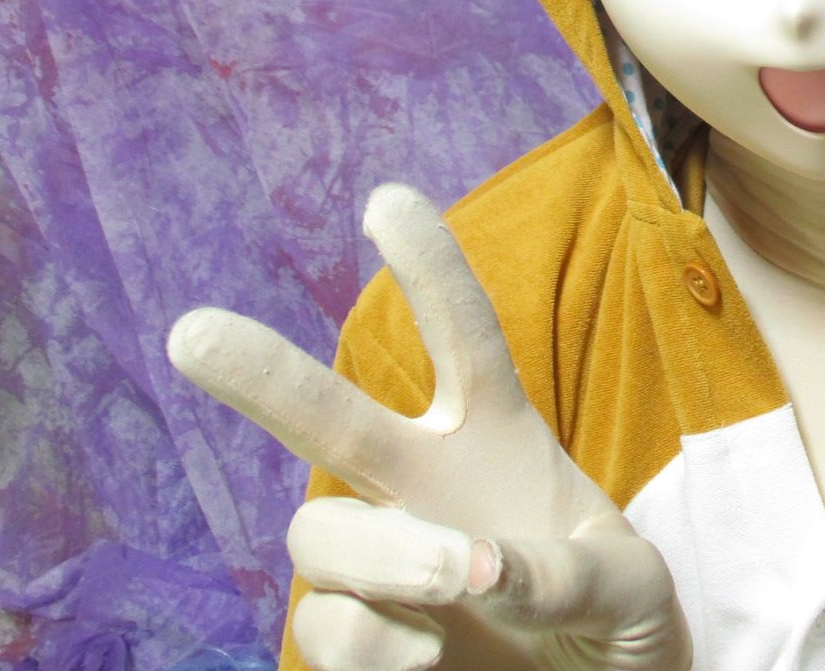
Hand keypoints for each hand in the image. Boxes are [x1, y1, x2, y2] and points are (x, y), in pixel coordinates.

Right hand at [168, 184, 690, 670]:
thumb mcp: (631, 587)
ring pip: (318, 530)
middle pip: (328, 416)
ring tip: (457, 576)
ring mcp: (383, 562)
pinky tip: (430, 651)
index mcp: (494, 435)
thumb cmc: (620, 622)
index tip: (387, 199)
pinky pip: (326, 625)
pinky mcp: (360, 640)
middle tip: (193, 334)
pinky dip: (372, 639)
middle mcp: (422, 483)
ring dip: (381, 550)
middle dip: (261, 372)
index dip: (429, 268)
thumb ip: (568, 570)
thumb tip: (480, 568)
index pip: (460, 333)